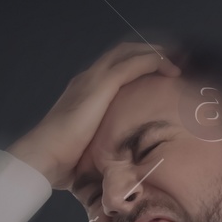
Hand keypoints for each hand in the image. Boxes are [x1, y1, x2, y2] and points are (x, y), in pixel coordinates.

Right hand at [7, 41, 178, 189]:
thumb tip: (122, 169)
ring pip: (129, 53)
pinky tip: (170, 69)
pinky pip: (132, 64)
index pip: (115, 68)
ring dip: (156, 53)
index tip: (162, 72)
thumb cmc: (63, 162)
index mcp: (85, 92)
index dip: (138, 64)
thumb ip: (105, 148)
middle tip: (176, 60)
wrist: (42, 157)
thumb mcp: (90, 150)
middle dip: (151, 52)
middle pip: (123, 53)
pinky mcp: (99, 85)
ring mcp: (92, 80)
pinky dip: (153, 61)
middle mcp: (87, 80)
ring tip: (178, 60)